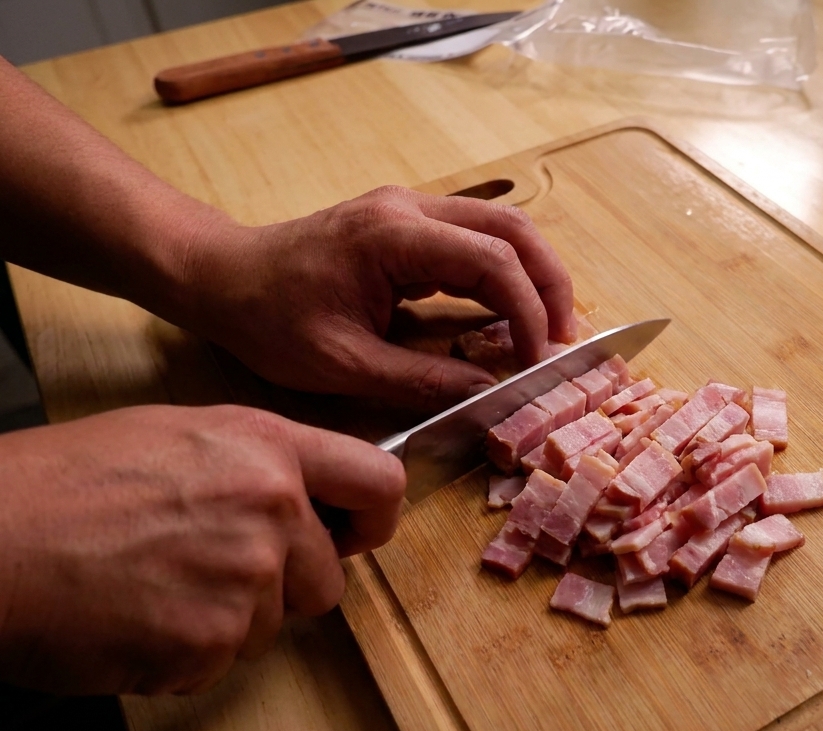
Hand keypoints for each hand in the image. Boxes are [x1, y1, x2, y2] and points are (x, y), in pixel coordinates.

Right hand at [0, 404, 404, 694]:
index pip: (379, 483)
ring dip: (225, 621)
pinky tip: (134, 617)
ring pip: (271, 626)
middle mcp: (272, 510)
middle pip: (326, 579)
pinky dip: (182, 654)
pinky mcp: (210, 642)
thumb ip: (259, 466)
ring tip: (153, 584)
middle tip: (205, 568)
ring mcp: (246, 580)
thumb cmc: (64, 483)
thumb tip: (305, 502)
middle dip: (281, 586)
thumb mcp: (179, 436)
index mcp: (267, 448)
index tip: (355, 535)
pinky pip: (219, 662)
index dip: (373, 518)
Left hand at [175, 187, 575, 410]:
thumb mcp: (343, 364)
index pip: (491, 261)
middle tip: (565, 341)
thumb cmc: (270, 319)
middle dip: (550, 285)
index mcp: (393, 235)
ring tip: (549, 332)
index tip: (538, 359)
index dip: (527, 311)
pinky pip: (476, 242)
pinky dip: (505, 278)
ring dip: (534, 278)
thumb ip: (421, 381)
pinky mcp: (408, 226)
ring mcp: (410, 210)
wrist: (222, 276)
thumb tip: (489, 395)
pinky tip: (510, 319)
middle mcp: (410, 208)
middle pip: (512, 230)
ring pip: (501, 230)